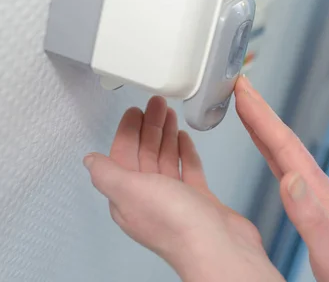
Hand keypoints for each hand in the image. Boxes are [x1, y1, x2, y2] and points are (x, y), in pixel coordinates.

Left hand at [84, 97, 283, 281]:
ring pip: (166, 159)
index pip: (122, 156)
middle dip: (149, 127)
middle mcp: (149, 197)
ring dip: (166, 135)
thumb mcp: (131, 190)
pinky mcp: (198, 199)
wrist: (217, 245)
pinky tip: (184, 138)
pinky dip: (184, 152)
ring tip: (170, 113)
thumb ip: (108, 173)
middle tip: (158, 103)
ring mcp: (175, 198)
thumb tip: (90, 160)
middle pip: (145, 154)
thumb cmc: (176, 221)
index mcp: (128, 196)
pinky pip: (187, 169)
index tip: (135, 109)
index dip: (127, 131)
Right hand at [235, 77, 328, 281]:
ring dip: (265, 125)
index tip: (243, 90)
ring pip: (285, 149)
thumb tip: (289, 178)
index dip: (261, 116)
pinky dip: (272, 149)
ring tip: (247, 108)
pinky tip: (266, 148)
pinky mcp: (316, 201)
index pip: (285, 145)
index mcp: (319, 192)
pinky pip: (287, 165)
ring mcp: (318, 191)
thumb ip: (311, 217)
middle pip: (284, 139)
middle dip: (260, 110)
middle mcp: (318, 185)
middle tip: (240, 85)